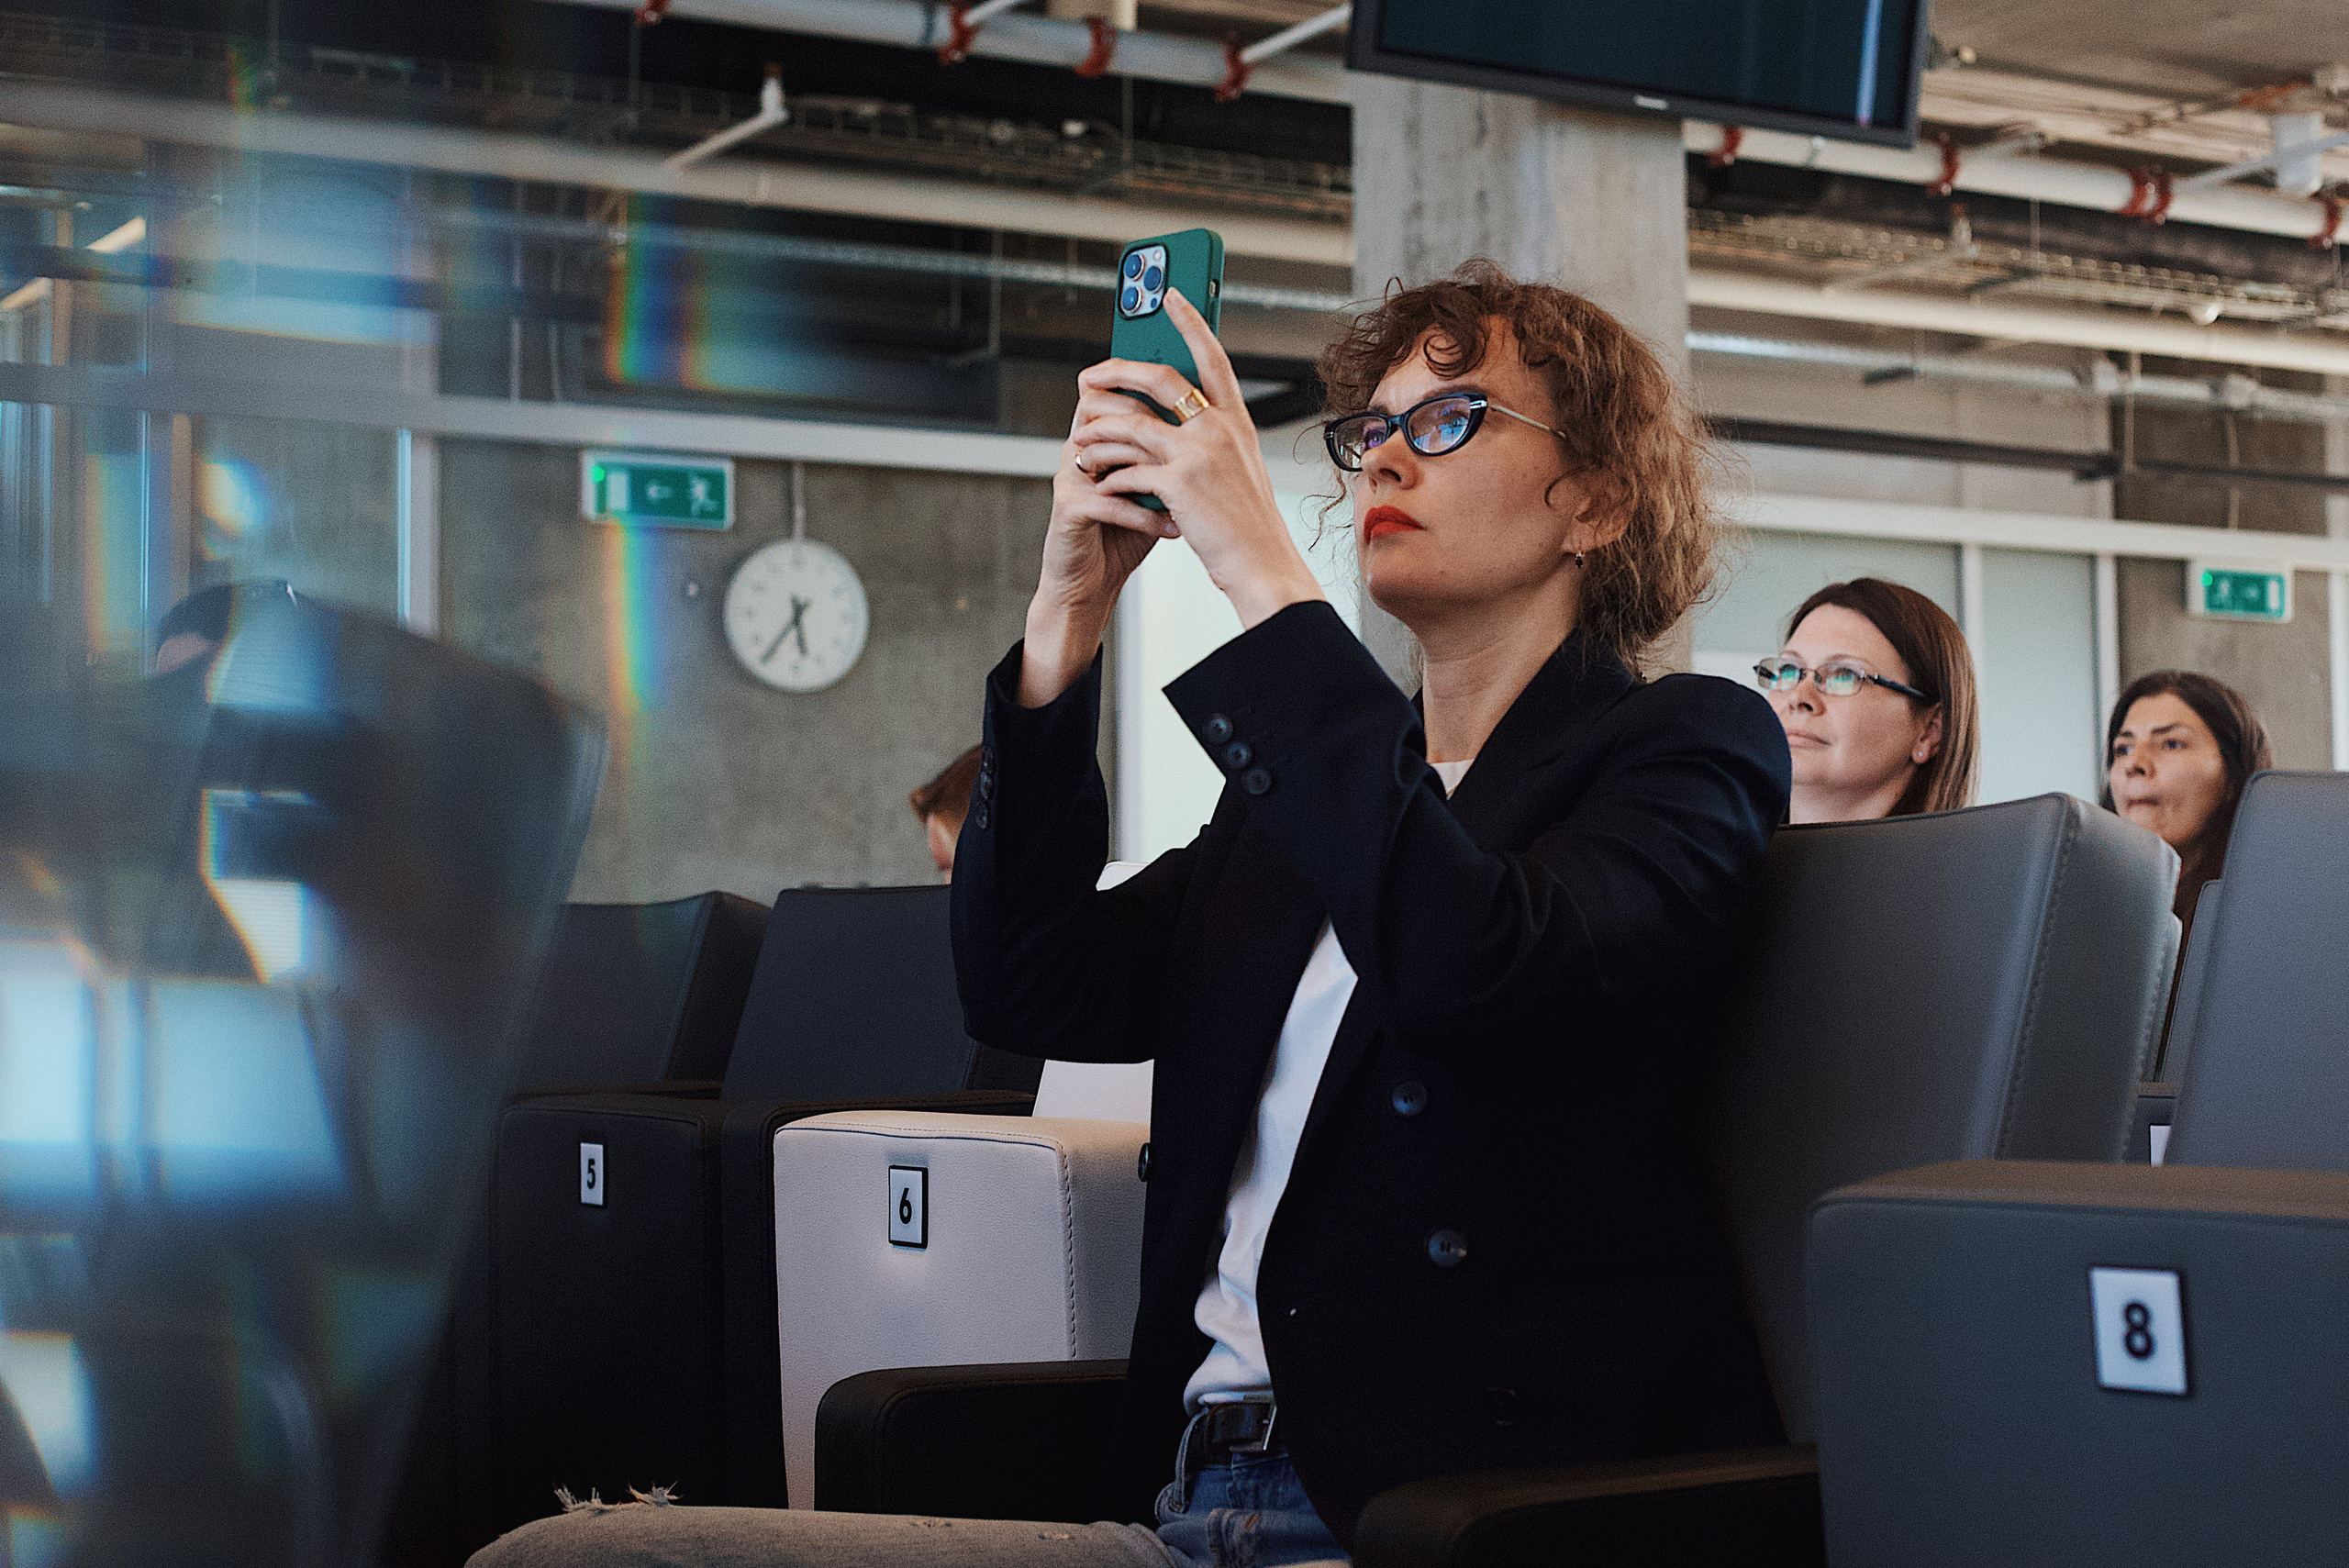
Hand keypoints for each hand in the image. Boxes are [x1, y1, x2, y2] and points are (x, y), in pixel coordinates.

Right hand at [1018, 408, 1172, 707]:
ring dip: (1152, 467)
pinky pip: (1110, 501)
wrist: (1090, 582)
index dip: (1145, 382)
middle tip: (1190, 436)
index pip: (1115, 391)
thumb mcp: (1152, 487)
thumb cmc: (1122, 533)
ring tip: (1185, 485)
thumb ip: (1168, 457)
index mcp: (1098, 438)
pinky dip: (1146, 516)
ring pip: (1108, 448)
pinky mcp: (1068, 507)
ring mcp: (1071, 476)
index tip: (1187, 388)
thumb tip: (1211, 430)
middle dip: (1151, 419)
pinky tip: (1172, 528)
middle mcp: (1079, 449)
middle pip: (1106, 408)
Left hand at [1069, 289, 1325, 630]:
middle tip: (1090, 376)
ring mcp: (1199, 452)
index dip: (1190, 321)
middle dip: (1118, 371)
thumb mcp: (1239, 470)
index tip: (1170, 295)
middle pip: (1161, 377)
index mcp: (1236, 421)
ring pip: (1132, 423)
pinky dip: (1109, 477)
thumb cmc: (1248, 525)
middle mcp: (1219, 428)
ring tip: (1079, 440)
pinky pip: (1128, 469)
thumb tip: (1175, 422)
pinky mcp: (1179, 482)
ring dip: (1098, 432)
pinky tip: (1100, 486)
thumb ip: (1212, 439)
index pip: (1212, 356)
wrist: (1263, 564)